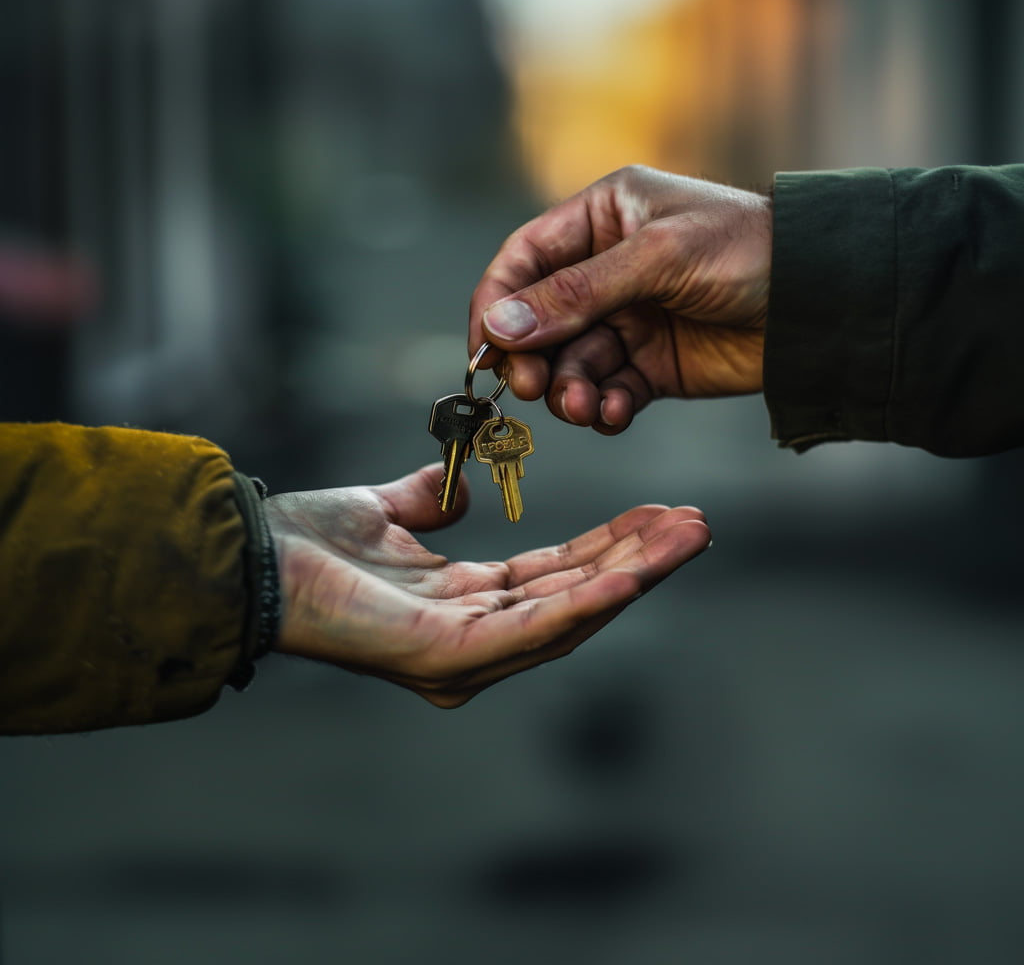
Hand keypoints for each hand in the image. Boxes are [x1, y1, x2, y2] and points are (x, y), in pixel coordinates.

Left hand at [264, 464, 709, 706]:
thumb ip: (429, 502)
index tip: (658, 518)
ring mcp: (466, 656)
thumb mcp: (387, 511)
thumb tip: (457, 490)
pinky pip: (535, 626)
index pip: (555, 578)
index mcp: (465, 607)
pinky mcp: (450, 656)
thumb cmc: (311, 544)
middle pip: (577, 598)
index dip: (609, 550)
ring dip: (634, 574)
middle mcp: (475, 642)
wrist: (253, 555)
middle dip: (640, 561)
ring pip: (570, 612)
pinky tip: (634, 572)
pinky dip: (590, 599)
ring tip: (688, 538)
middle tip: (698, 525)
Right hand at [469, 165, 771, 433]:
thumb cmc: (748, 250)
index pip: (524, 260)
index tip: (485, 349)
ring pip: (571, 363)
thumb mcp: (656, 258)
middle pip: (539, 321)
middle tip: (533, 387)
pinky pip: (607, 391)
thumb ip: (575, 294)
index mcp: (603, 218)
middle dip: (533, 358)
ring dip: (569, 390)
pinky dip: (603, 408)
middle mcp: (607, 269)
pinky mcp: (652, 365)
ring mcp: (629, 320)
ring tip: (584, 407)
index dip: (497, 303)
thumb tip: (499, 328)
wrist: (824, 300)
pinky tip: (612, 414)